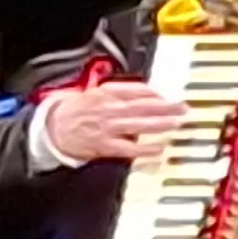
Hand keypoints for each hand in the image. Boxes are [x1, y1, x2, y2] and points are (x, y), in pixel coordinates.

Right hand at [45, 80, 185, 162]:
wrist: (54, 128)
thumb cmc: (78, 109)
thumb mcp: (96, 91)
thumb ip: (121, 91)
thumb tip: (149, 92)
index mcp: (106, 93)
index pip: (137, 90)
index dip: (156, 93)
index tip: (169, 95)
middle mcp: (109, 109)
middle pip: (143, 106)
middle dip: (166, 107)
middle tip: (184, 108)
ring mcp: (108, 128)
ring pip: (139, 125)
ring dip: (161, 124)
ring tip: (178, 123)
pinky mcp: (105, 145)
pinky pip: (129, 148)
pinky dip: (145, 148)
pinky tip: (159, 148)